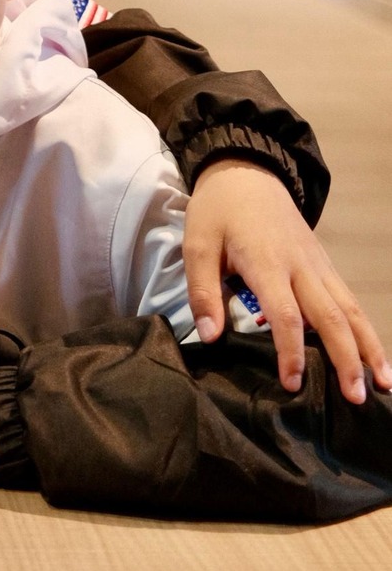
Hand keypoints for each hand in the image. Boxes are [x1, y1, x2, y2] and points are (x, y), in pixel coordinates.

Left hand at [186, 160, 390, 401]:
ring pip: (351, 309)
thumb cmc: (218, 211)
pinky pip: (350, 300)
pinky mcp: (325, 264)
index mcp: (267, 262)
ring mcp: (318, 265)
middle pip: (331, 316)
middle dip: (346, 359)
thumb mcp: (197, 244)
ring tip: (384, 383)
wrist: (246, 172)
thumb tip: (210, 336)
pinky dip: (365, 329)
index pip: (286, 314)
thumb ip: (202, 290)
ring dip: (369, 347)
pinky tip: (374, 355)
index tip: (293, 384)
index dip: (291, 351)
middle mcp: (301, 266)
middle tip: (355, 398)